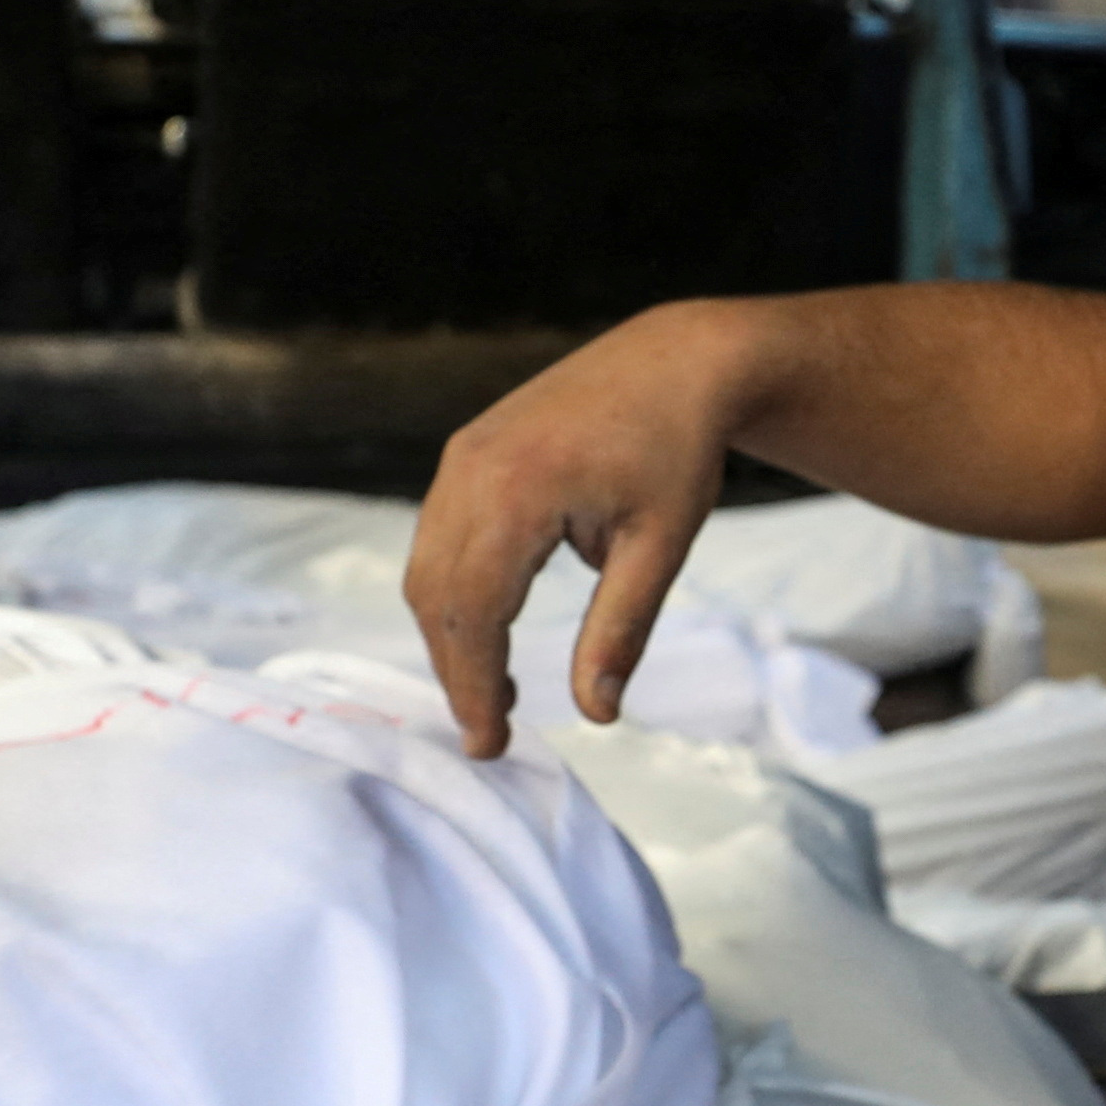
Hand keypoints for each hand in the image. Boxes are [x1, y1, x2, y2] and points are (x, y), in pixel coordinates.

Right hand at [403, 300, 761, 754]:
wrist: (676, 360)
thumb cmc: (678, 448)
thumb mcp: (661, 547)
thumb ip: (620, 630)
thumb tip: (596, 715)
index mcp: (520, 491)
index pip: (474, 612)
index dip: (475, 686)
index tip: (491, 744)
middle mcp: (473, 469)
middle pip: (436, 596)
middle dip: (456, 672)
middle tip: (490, 734)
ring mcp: (462, 456)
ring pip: (427, 569)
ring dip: (451, 636)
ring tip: (495, 692)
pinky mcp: (466, 452)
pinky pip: (438, 537)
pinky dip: (454, 593)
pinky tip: (491, 628)